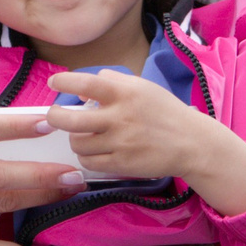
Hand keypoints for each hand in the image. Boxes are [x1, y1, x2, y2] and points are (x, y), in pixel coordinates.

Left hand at [47, 70, 245, 216]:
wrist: (191, 143)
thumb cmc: (164, 112)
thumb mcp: (142, 87)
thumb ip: (112, 82)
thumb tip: (82, 91)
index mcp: (126, 93)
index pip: (86, 83)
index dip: (64, 82)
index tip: (54, 82)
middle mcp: (120, 117)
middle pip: (70, 120)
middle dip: (55, 117)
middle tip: (55, 116)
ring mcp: (119, 143)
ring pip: (77, 143)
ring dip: (75, 138)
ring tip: (83, 135)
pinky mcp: (121, 164)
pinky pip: (88, 162)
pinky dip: (85, 156)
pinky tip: (93, 151)